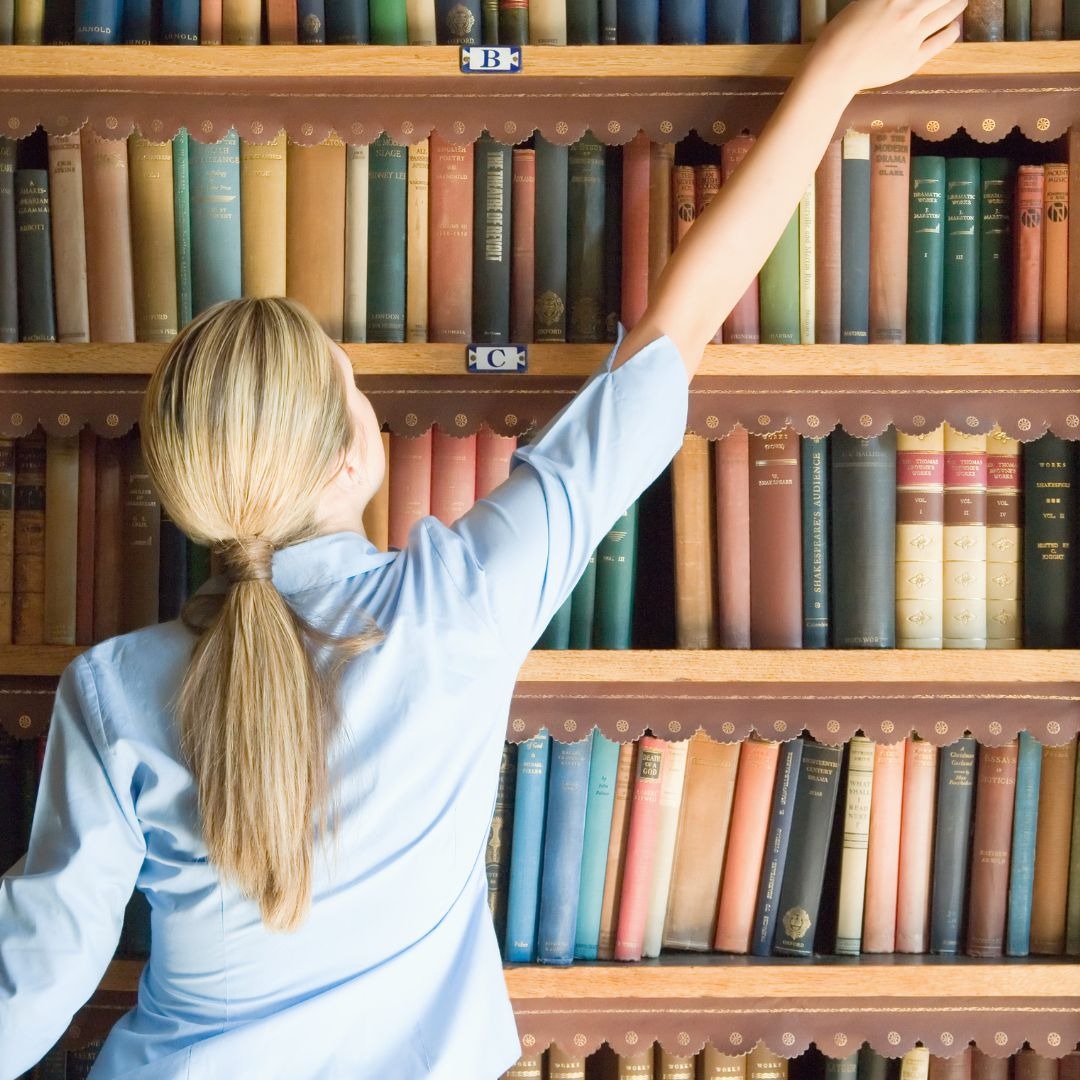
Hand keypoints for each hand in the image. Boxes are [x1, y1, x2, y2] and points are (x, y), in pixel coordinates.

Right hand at [808, 0, 966, 96]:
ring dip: (957, 5)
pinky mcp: (913, 59)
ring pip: (947, 12)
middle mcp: (907, 11)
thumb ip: (883, 1)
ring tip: (960, 3)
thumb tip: (897, 2)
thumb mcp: (862, 4)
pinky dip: (952, 31)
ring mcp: (912, 35)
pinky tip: (954, 27)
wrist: (835, 68)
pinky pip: (941, 41)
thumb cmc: (839, 36)